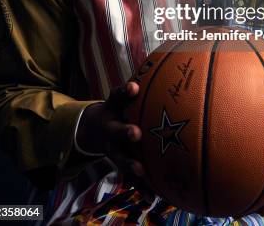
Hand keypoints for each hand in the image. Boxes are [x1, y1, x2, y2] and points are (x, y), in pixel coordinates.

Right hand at [76, 81, 153, 199]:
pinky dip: (140, 187)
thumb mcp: (123, 94)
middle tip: (135, 133)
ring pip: (119, 157)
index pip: (117, 96)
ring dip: (130, 163)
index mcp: (113, 108)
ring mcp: (111, 147)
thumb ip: (136, 86)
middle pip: (116, 130)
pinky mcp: (117, 162)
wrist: (93, 127)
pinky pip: (128, 176)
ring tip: (141, 170)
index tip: (134, 88)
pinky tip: (152, 198)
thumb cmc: (119, 106)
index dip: (125, 92)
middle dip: (125, 132)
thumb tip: (171, 66)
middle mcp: (110, 128)